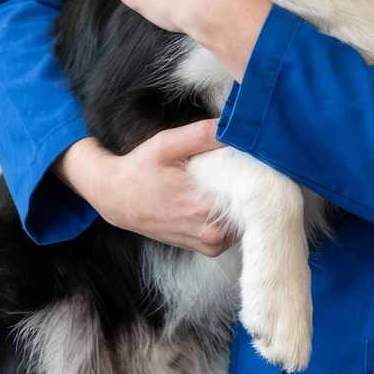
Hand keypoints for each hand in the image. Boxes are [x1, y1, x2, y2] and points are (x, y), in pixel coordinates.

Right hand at [54, 122, 238, 255]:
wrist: (117, 198)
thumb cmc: (141, 169)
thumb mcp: (167, 144)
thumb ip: (202, 134)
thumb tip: (233, 125)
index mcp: (203, 205)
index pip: (251, 188)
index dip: (257, 169)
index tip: (255, 155)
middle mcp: (211, 230)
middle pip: (253, 205)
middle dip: (253, 183)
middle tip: (246, 164)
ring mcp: (211, 242)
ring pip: (248, 220)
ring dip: (245, 201)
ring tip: (233, 181)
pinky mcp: (209, 248)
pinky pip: (236, 232)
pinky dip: (236, 216)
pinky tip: (224, 198)